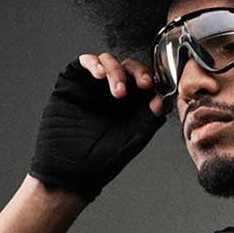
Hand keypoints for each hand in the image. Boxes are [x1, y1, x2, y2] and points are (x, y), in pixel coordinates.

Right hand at [29, 53, 169, 202]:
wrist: (70, 170)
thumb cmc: (101, 161)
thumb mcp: (133, 140)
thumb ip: (149, 120)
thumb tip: (163, 100)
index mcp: (131, 106)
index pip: (144, 82)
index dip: (151, 79)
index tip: (153, 86)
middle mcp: (112, 93)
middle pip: (129, 67)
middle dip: (137, 72)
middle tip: (142, 84)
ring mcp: (93, 87)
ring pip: (108, 61)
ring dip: (116, 70)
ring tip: (118, 90)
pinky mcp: (73, 83)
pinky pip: (84, 63)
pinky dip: (93, 63)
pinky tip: (99, 74)